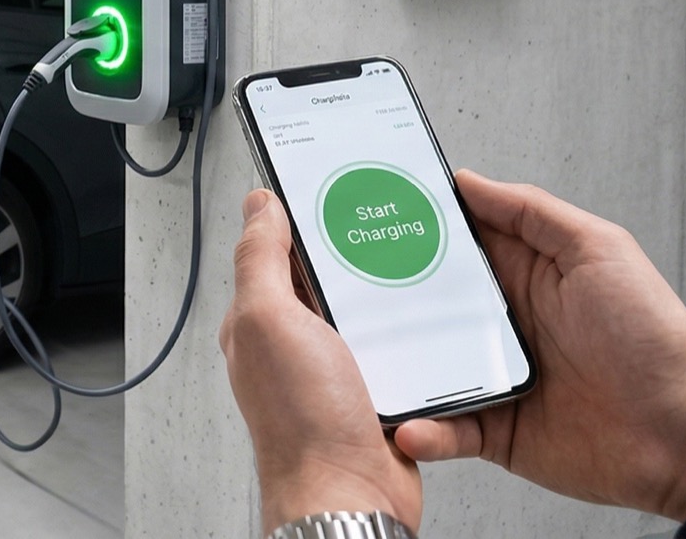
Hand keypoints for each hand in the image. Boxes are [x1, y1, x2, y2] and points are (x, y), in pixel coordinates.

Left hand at [221, 188, 422, 531]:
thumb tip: (258, 206)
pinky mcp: (375, 392)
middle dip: (354, 257)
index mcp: (261, 320)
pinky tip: (426, 326)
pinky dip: (411, 339)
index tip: (331, 191)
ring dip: (387, 299)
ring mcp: (335, 370)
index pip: (276, 252)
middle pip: (327, 280)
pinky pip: (397, 352)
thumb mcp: (270, 320)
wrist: (351, 494)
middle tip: (385, 230)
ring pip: (366, 314)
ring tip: (412, 272)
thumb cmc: (302, 421)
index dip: (300, 219)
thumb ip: (260, 261)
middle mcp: (295, 345)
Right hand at [394, 169, 685, 521]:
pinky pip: (442, 429)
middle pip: (421, 305)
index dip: (411, 229)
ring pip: (419, 367)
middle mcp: (496, 324)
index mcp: (520, 275)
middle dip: (380, 298)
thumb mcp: (600, 251)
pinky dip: (421, 431)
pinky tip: (409, 425)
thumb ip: (534, 212)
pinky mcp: (490, 428)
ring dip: (390, 368)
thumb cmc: (653, 339)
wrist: (679, 434)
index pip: (451, 244)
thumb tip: (469, 181)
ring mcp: (489, 376)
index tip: (370, 215)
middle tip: (342, 289)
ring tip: (362, 364)